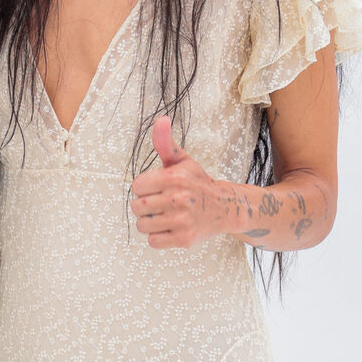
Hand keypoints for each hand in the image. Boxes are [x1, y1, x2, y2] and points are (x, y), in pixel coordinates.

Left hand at [130, 116, 221, 248]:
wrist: (225, 207)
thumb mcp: (182, 161)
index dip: (144, 187)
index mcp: (174, 178)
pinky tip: (169, 227)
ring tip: (165, 215)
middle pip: (137, 207)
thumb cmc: (198, 182)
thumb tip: (160, 120)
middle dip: (145, 205)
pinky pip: (153, 241)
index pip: (136, 186)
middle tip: (161, 203)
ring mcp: (181, 221)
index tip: (156, 188)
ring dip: (150, 222)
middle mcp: (177, 199)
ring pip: (143, 225)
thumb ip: (165, 143)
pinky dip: (158, 237)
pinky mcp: (184, 239)